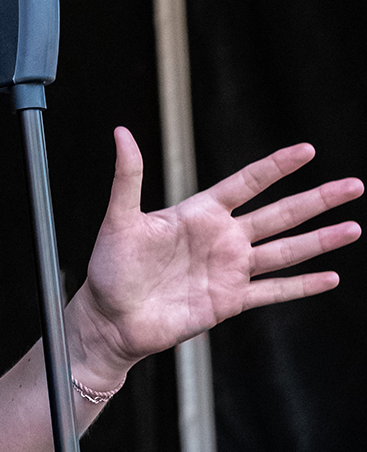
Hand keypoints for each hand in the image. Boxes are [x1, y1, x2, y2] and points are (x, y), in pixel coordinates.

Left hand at [74, 128, 361, 377]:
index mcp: (200, 213)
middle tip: (354, 185)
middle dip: (318, 199)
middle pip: (280, 213)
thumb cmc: (110, 268)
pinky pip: (274, 291)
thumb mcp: (119, 218)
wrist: (110, 319)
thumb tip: (121, 132)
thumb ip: (128, 176)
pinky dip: (302, 286)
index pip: (248, 183)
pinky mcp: (230, 301)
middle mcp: (222, 238)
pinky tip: (330, 277)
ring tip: (353, 228)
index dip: (277, 166)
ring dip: (321, 240)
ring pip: (286, 251)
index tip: (307, 150)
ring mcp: (230, 270)